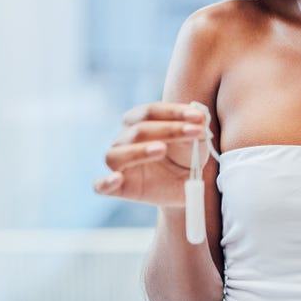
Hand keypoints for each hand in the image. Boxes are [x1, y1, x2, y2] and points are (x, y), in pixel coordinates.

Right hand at [93, 101, 211, 206]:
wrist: (186, 186)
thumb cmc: (186, 157)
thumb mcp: (196, 143)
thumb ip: (196, 130)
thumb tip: (199, 115)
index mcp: (140, 123)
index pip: (150, 111)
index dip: (173, 112)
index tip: (198, 117)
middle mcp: (125, 141)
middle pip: (137, 130)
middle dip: (167, 129)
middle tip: (193, 131)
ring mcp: (120, 165)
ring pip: (116, 154)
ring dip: (138, 151)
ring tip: (161, 149)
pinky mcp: (118, 188)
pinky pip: (101, 186)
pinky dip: (105, 182)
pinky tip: (117, 179)